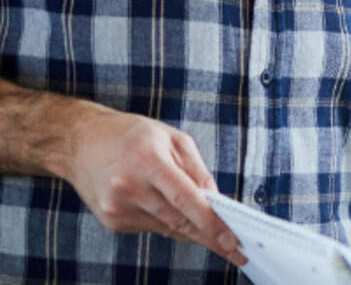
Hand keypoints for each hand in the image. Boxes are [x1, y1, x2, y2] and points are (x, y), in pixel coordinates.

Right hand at [62, 106, 246, 265]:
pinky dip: (168, 222)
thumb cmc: (131, 135)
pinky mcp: (112, 221)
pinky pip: (152, 226)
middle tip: (236, 250)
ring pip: (167, 227)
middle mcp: (129, 188)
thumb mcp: (172, 138)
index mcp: (147, 162)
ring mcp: (117, 208)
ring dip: (192, 231)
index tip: (231, 239)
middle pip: (178, 220)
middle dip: (210, 237)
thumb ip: (197, 170)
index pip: (185, 199)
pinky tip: (175, 214)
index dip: (210, 222)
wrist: (80, 142)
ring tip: (216, 235)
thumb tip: (217, 201)